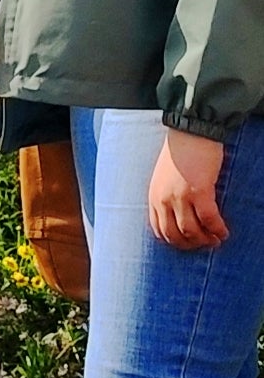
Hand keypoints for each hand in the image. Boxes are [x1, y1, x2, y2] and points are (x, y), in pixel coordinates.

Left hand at [150, 129, 230, 249]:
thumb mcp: (163, 177)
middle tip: (205, 244)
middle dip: (191, 244)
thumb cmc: (179, 153)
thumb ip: (166, 195)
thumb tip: (178, 213)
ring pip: (192, 231)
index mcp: (153, 196)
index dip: (174, 241)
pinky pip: (209, 220)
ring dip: (206, 240)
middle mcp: (163, 199)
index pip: (159, 229)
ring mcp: (180, 197)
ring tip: (216, 240)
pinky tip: (224, 232)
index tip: (187, 244)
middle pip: (174, 234)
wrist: (190, 133)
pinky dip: (218, 229)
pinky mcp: (199, 192)